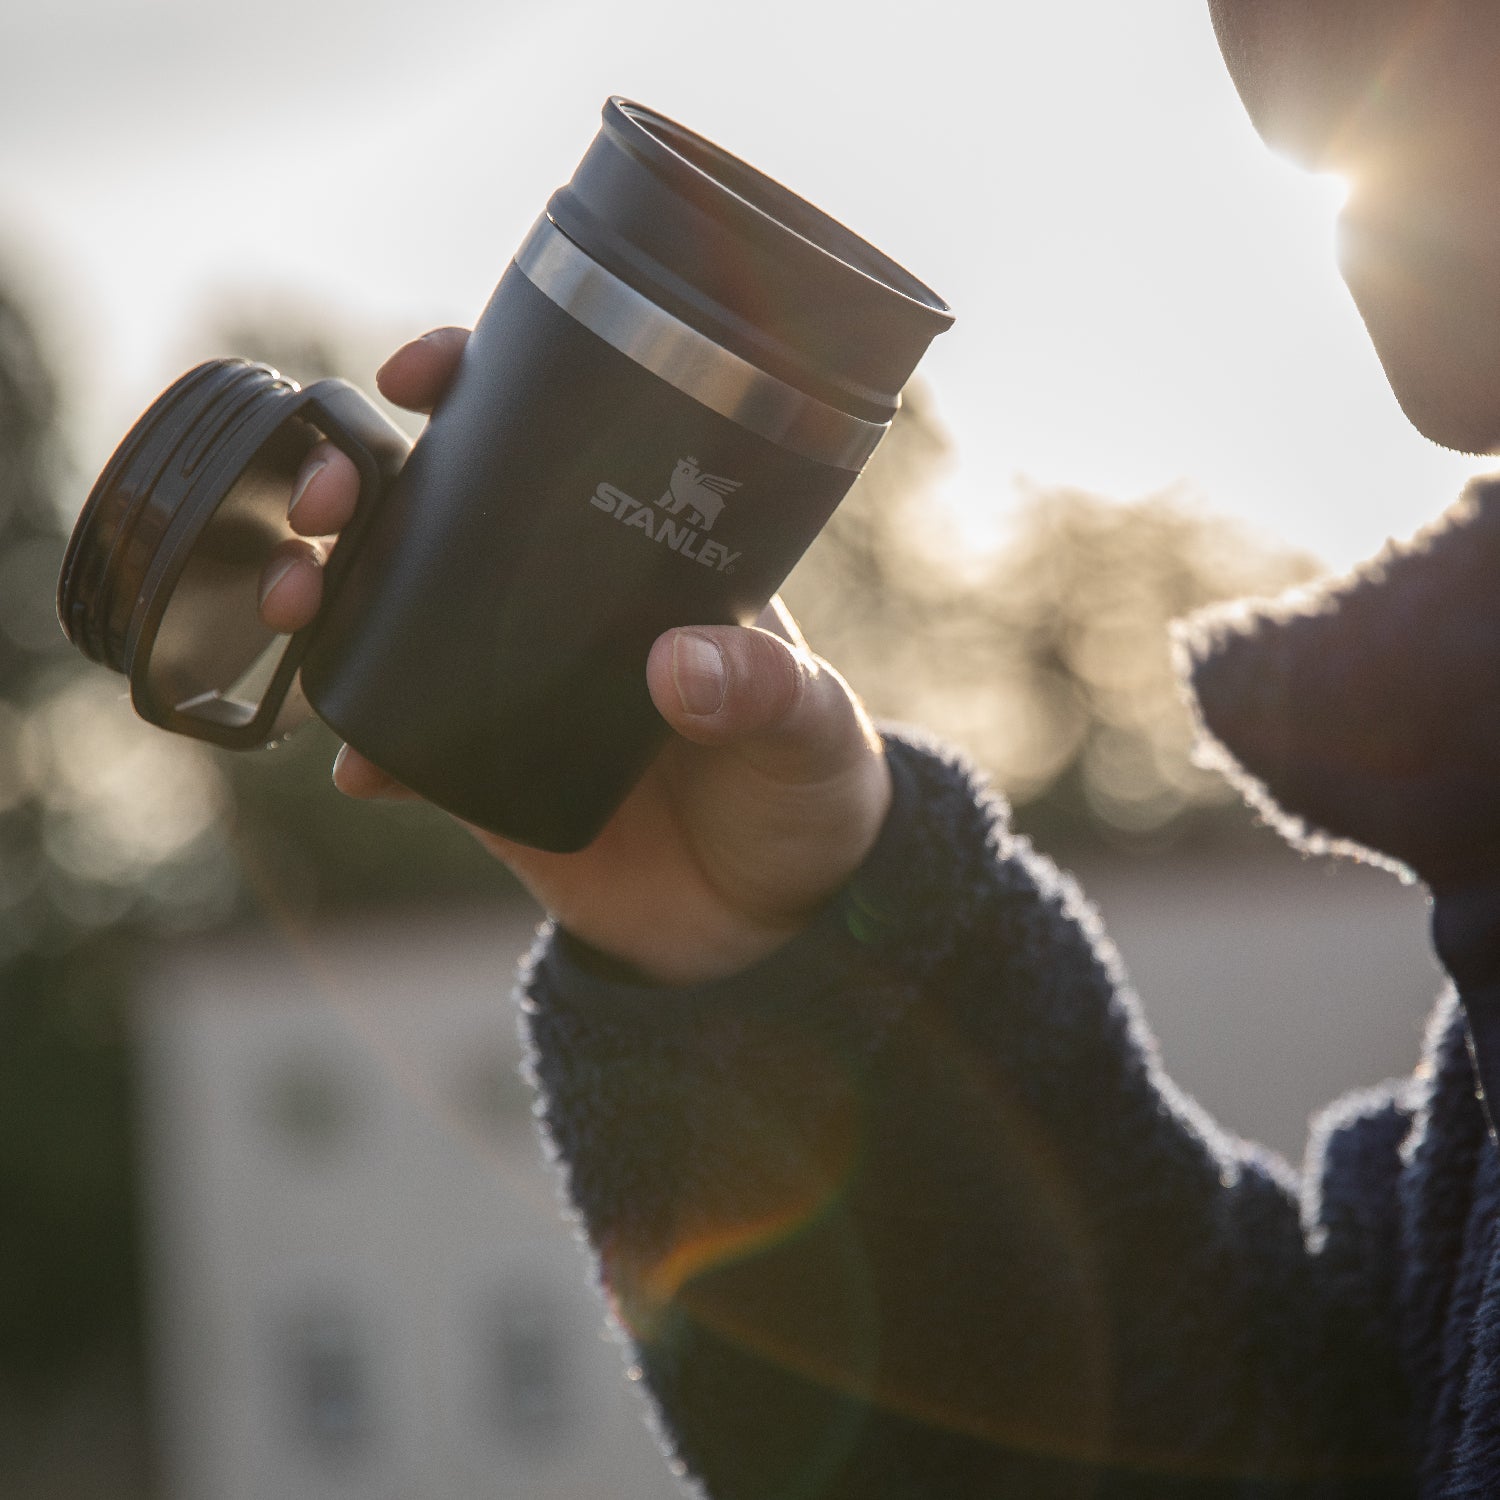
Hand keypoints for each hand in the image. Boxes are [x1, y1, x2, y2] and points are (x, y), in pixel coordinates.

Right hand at [258, 328, 891, 985]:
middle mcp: (560, 605)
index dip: (475, 387)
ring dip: (324, 590)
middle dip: (354, 479)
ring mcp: (510, 683)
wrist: (764, 919)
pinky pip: (399, 744)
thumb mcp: (812, 728)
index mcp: (638, 557)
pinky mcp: (482, 773)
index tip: (418, 374)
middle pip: (434, 509)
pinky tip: (356, 762)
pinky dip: (363, 744)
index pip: (550, 438)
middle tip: (328, 495)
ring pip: (388, 611)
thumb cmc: (805, 794)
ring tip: (300, 599)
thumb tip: (677, 663)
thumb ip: (769, 693)